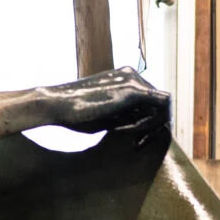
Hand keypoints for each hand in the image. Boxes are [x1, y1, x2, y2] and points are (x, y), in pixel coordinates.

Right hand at [0, 68, 170, 140]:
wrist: (56, 104)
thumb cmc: (74, 113)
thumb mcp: (105, 115)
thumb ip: (124, 115)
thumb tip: (141, 126)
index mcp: (124, 78)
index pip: (149, 100)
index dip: (148, 122)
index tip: (136, 141)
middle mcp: (132, 75)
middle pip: (158, 102)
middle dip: (153, 126)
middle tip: (138, 144)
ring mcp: (133, 80)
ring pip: (162, 105)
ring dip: (152, 127)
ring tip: (134, 142)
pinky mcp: (132, 91)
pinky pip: (159, 107)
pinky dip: (151, 124)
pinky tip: (131, 134)